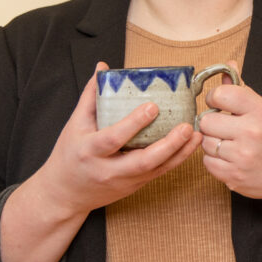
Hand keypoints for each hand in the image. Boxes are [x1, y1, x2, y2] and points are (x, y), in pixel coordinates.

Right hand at [33, 62, 202, 218]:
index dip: (133, 123)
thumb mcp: (74, 125)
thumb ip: (91, 96)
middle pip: (141, 161)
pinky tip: (191, 145)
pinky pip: (159, 173)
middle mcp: (108, 170)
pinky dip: (177, 159)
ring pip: (156, 170)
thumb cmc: (69, 155)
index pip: (113, 138)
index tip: (153, 107)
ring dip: (179, 153)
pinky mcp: (135, 186)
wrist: (65, 194)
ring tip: (196, 134)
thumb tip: (103, 68)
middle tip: (186, 126)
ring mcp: (124, 181)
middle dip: (167, 145)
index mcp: (89, 151)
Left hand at [198, 65, 261, 210]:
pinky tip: (228, 157)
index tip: (218, 103)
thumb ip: (243, 90)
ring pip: (205, 142)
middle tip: (222, 126)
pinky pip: (207, 162)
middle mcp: (251, 133)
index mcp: (260, 111)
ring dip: (212, 141)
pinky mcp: (234, 176)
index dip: (214, 98)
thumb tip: (227, 66)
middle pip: (207, 121)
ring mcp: (242, 156)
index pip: (222, 94)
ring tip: (227, 142)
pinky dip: (214, 159)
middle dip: (211, 122)